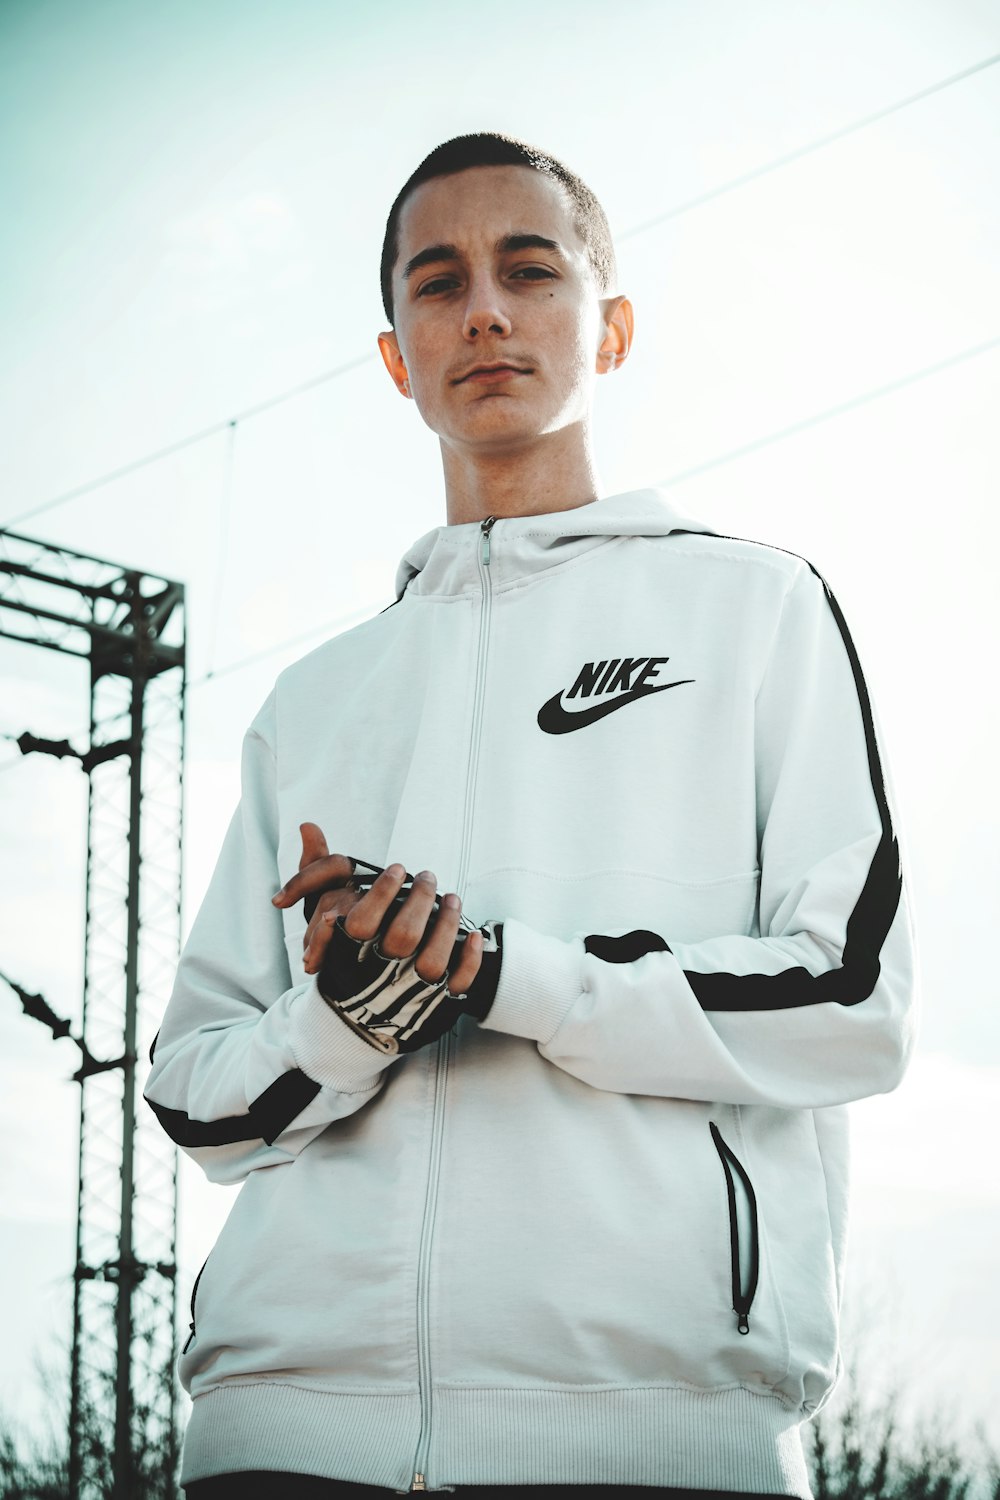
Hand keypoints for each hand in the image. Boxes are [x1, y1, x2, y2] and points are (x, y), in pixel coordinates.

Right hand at [272, 823, 483, 995]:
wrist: (362, 1016)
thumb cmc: (346, 952)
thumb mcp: (325, 912)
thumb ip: (317, 869)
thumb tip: (307, 824)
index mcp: (351, 953)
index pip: (363, 922)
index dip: (382, 892)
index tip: (398, 869)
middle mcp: (380, 974)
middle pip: (403, 937)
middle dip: (420, 900)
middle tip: (428, 876)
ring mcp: (410, 991)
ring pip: (434, 961)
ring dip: (448, 925)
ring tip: (452, 897)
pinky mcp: (436, 1004)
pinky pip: (458, 984)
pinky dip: (470, 960)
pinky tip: (476, 936)